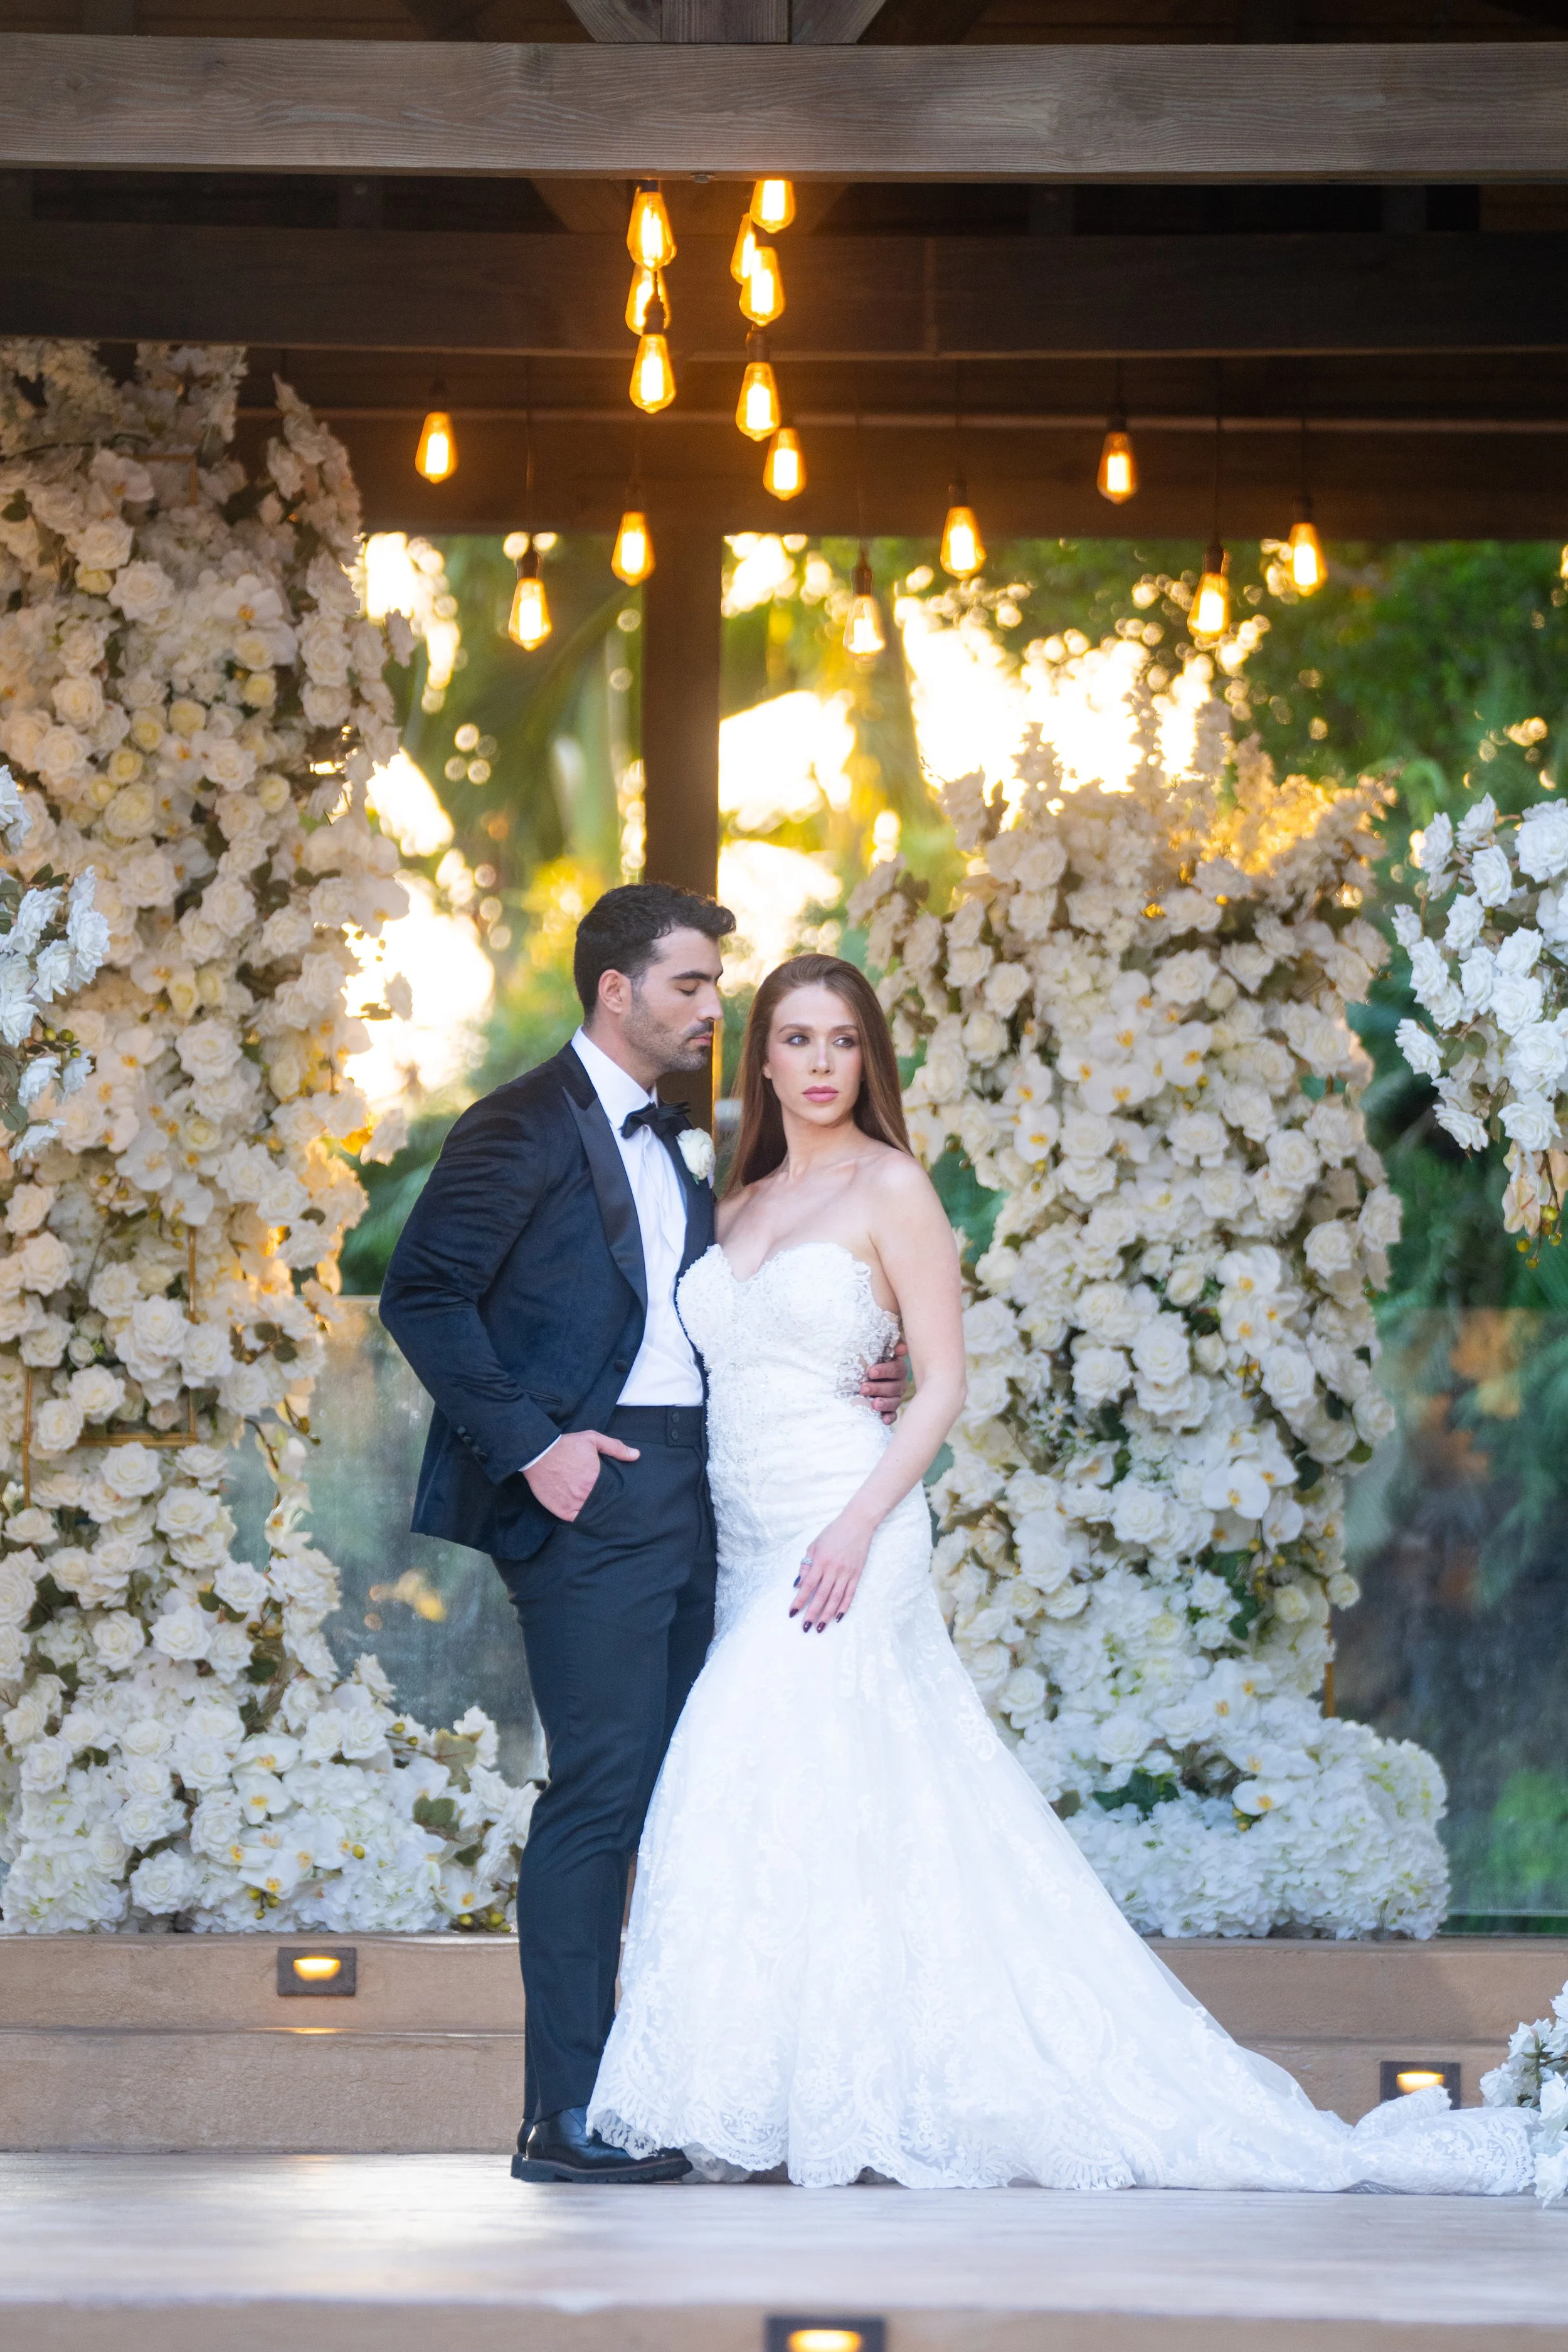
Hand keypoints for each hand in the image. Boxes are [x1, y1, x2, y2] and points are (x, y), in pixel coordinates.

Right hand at [524, 1430, 638, 1521]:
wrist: (538, 1453)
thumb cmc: (566, 1445)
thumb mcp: (593, 1439)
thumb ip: (615, 1447)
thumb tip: (636, 1455)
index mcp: (596, 1478)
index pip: (613, 1493)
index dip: (617, 1495)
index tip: (621, 1497)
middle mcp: (586, 1494)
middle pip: (603, 1505)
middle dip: (608, 1505)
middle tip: (614, 1507)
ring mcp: (573, 1504)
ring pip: (591, 1514)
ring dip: (596, 1513)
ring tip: (603, 1514)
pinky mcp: (561, 1510)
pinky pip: (576, 1520)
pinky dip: (582, 1519)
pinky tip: (587, 1516)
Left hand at [791, 1510, 872, 1631]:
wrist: (858, 1523)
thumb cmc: (833, 1533)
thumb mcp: (814, 1545)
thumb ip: (806, 1565)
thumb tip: (798, 1584)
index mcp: (821, 1561)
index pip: (807, 1586)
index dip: (799, 1601)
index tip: (792, 1613)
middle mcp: (833, 1569)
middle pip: (821, 1596)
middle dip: (812, 1613)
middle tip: (805, 1628)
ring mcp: (846, 1573)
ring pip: (835, 1599)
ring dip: (827, 1615)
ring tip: (820, 1628)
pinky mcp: (857, 1575)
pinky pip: (850, 1594)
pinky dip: (844, 1607)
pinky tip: (838, 1617)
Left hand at [859, 1337, 909, 1425]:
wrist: (855, 1379)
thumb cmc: (866, 1363)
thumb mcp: (873, 1353)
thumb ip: (887, 1348)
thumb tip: (901, 1347)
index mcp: (897, 1368)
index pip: (896, 1369)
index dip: (884, 1371)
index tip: (870, 1372)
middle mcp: (899, 1383)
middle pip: (894, 1387)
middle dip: (878, 1388)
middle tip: (863, 1388)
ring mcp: (895, 1397)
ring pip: (894, 1401)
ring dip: (884, 1403)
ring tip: (874, 1404)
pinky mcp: (890, 1410)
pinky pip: (893, 1415)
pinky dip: (889, 1418)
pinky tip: (883, 1420)